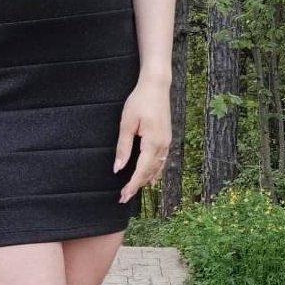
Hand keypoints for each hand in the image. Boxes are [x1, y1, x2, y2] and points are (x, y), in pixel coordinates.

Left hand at [113, 79, 170, 202]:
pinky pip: (162, 161)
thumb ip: (123, 147)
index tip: (123, 196)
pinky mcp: (167, 138)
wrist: (156, 86)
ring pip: (157, 168)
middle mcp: (163, 146)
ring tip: (134, 190)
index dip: (132, 185)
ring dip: (146, 180)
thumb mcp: (127, 123)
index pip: (141, 171)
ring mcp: (167, 142)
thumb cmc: (140, 101)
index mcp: (153, 143)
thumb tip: (118, 168)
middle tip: (124, 197)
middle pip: (150, 173)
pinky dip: (155, 171)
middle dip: (137, 186)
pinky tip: (151, 178)